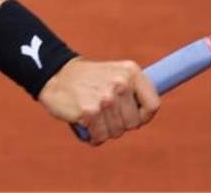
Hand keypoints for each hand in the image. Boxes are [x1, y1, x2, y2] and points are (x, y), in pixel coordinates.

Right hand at [38, 57, 159, 145]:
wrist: (57, 74)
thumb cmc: (89, 79)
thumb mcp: (116, 74)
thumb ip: (134, 90)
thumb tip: (151, 111)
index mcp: (131, 72)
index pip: (153, 105)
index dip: (144, 116)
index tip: (133, 116)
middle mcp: (121, 83)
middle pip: (134, 123)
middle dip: (120, 123)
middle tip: (105, 112)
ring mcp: (106, 98)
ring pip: (116, 132)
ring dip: (105, 129)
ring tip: (94, 113)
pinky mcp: (89, 112)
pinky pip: (100, 137)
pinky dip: (93, 135)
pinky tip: (85, 122)